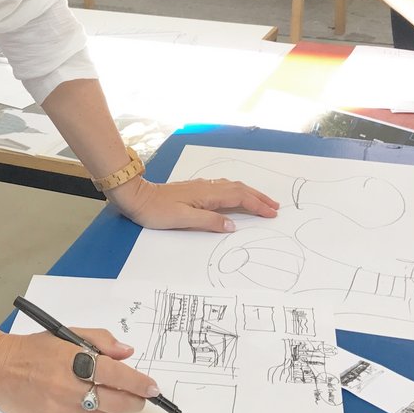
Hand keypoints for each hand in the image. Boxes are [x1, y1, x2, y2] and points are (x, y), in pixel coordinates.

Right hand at [0, 328, 155, 412]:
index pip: (116, 374)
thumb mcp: (68, 333)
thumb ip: (100, 340)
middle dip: (134, 400)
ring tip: (110, 395)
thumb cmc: (34, 349)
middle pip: (116, 402)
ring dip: (115, 409)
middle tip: (140, 396)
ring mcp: (61, 410)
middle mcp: (68, 387)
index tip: (153, 387)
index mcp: (73, 360)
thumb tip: (127, 352)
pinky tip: (92, 405)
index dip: (139, 383)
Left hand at [106, 175, 278, 231]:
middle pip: (239, 189)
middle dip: (258, 197)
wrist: (138, 197)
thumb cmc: (157, 211)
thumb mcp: (183, 219)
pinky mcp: (195, 189)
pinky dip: (237, 191)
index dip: (257, 205)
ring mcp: (201, 186)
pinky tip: (236, 196)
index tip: (272, 213)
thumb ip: (208, 221)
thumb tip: (233, 226)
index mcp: (207, 194)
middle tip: (275, 206)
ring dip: (249, 193)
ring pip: (232, 186)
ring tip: (262, 201)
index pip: (239, 198)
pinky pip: (224, 187)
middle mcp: (207, 187)